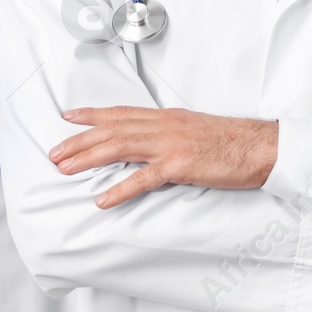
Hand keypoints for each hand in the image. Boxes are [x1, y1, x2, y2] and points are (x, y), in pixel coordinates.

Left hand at [49, 107, 277, 208]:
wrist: (257, 147)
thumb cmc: (229, 141)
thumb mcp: (192, 131)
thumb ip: (167, 136)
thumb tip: (146, 147)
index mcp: (166, 117)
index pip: (121, 113)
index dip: (92, 115)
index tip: (68, 117)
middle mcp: (163, 126)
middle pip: (112, 130)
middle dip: (79, 141)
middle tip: (54, 153)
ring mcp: (170, 145)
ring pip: (120, 148)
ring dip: (89, 158)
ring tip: (65, 169)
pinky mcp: (180, 166)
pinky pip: (144, 178)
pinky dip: (120, 188)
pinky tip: (102, 199)